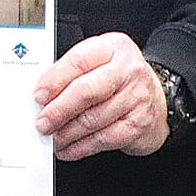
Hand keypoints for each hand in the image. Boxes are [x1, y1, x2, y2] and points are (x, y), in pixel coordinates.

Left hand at [31, 33, 167, 160]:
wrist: (157, 95)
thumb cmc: (121, 77)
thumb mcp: (100, 60)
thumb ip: (72, 71)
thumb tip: (42, 93)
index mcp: (113, 47)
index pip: (78, 61)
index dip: (54, 80)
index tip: (38, 95)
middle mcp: (128, 70)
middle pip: (85, 91)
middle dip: (58, 110)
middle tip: (42, 122)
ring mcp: (137, 97)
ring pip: (92, 119)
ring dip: (66, 133)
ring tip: (53, 137)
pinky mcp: (139, 124)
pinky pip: (103, 139)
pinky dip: (81, 147)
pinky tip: (69, 148)